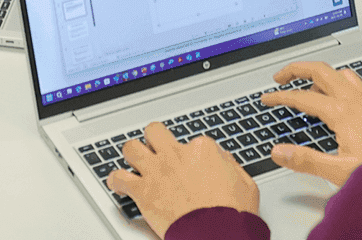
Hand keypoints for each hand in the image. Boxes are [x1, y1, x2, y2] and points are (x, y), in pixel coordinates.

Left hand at [105, 122, 257, 236]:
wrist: (217, 234)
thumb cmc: (232, 214)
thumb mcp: (246, 184)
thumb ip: (231, 165)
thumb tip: (222, 158)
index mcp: (202, 150)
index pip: (191, 141)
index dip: (190, 154)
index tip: (190, 165)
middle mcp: (176, 154)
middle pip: (155, 132)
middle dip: (154, 140)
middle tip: (156, 151)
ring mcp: (157, 171)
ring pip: (131, 148)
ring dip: (131, 155)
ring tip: (133, 162)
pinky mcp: (143, 191)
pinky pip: (118, 178)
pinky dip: (116, 180)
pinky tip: (118, 183)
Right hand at [258, 62, 361, 185]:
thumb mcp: (338, 170)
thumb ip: (306, 161)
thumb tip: (278, 152)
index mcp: (341, 113)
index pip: (302, 97)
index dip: (280, 96)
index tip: (267, 98)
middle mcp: (355, 101)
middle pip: (321, 71)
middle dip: (297, 69)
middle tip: (281, 76)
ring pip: (341, 74)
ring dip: (322, 73)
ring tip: (309, 82)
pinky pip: (358, 86)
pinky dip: (344, 85)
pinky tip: (344, 96)